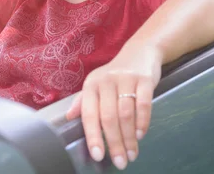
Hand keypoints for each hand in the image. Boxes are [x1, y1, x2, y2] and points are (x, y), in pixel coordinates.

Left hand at [65, 44, 162, 170]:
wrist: (140, 52)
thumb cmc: (115, 74)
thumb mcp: (96, 84)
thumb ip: (83, 101)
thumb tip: (69, 117)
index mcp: (91, 85)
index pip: (89, 115)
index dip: (93, 136)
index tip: (98, 156)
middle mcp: (106, 81)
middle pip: (109, 117)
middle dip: (115, 143)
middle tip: (121, 162)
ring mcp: (126, 79)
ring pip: (126, 114)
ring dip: (130, 137)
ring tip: (132, 153)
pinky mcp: (144, 79)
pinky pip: (143, 104)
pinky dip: (142, 121)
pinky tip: (141, 134)